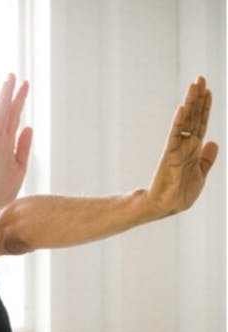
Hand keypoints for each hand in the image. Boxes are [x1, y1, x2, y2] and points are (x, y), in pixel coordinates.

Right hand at [0, 74, 32, 212]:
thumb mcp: (20, 165)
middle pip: (6, 113)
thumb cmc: (2, 188)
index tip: (24, 84)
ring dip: (1, 101)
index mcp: (8, 143)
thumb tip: (29, 126)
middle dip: (10, 94)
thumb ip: (24, 146)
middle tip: (14, 74)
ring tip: (6, 83)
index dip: (19, 100)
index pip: (14, 116)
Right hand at [147, 75, 218, 216]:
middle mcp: (185, 145)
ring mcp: (177, 148)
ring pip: (186, 121)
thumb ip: (207, 159)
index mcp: (194, 150)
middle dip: (198, 98)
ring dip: (191, 102)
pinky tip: (182, 108)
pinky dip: (179, 121)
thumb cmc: (180, 194)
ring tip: (194, 84)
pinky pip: (176, 135)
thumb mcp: (200, 175)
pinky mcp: (170, 155)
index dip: (205, 107)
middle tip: (200, 78)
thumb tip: (214, 141)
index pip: (200, 123)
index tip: (208, 90)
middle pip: (193, 117)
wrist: (165, 206)